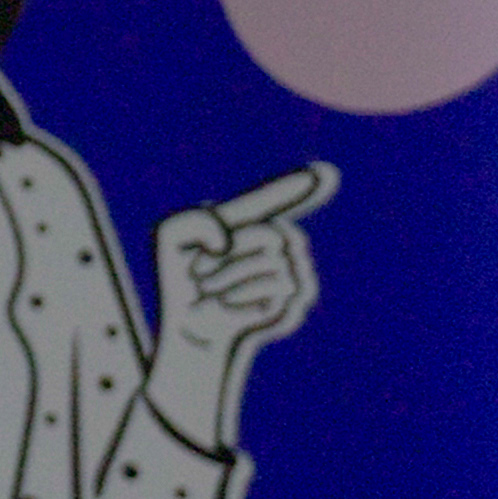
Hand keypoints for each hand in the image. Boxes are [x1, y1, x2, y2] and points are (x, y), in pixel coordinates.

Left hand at [143, 163, 328, 444]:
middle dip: (229, 254)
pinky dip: (241, 296)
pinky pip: (274, 288)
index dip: (299, 186)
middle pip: (269, 234)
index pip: (276, 198)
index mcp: (251, 220)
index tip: (326, 174)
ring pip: (272, 262)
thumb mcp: (171, 236)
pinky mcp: (293, 303)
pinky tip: (227, 305)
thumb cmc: (181, 277)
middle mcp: (278, 243)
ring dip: (229, 277)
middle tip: (198, 271)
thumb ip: (193, 220)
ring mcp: (291, 273)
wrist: (191, 325)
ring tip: (211, 290)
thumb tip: (225, 239)